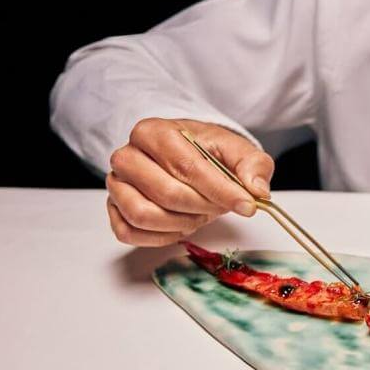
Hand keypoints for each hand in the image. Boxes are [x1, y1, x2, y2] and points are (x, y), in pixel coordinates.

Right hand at [105, 118, 273, 246]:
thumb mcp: (237, 151)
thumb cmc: (207, 152)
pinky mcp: (113, 208)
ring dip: (180, 223)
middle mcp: (127, 155)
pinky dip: (159, 237)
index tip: (247, 205)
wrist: (185, 157)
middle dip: (202, 207)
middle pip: (166, 193)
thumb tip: (256, 190)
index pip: (187, 167)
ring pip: (143, 215)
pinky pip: (129, 232)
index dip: (220, 190)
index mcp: (154, 132)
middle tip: (220, 208)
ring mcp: (116, 183)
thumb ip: (253, 166)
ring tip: (200, 215)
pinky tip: (181, 226)